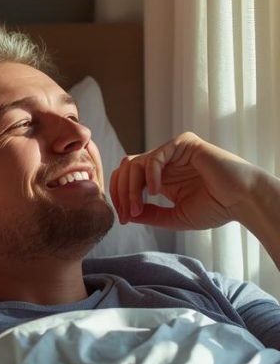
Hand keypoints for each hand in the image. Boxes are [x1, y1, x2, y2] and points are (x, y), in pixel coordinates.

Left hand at [109, 131, 259, 230]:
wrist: (243, 201)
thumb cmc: (215, 209)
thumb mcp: (174, 217)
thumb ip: (150, 215)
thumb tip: (126, 215)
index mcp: (160, 176)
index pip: (127, 179)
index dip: (120, 198)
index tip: (124, 219)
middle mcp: (164, 162)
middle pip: (125, 169)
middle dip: (121, 194)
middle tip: (127, 215)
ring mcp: (173, 151)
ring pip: (135, 163)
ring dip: (131, 189)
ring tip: (139, 208)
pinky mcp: (184, 144)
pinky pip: (155, 157)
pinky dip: (150, 176)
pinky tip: (156, 193)